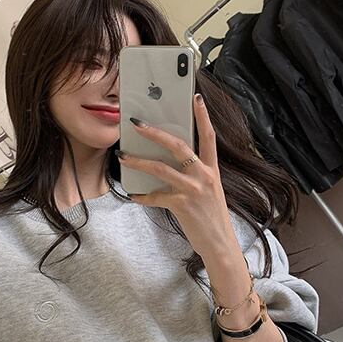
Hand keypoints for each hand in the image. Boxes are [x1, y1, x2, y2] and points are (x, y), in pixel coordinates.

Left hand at [120, 94, 235, 261]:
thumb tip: (169, 163)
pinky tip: (134, 196)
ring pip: (161, 168)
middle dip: (156, 133)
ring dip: (139, 161)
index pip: (209, 137)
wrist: (219, 244)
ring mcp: (193, 190)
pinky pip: (155, 196)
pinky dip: (142, 196)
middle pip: (178, 146)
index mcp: (212, 170)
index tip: (195, 98)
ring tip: (123, 156)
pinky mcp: (182, 205)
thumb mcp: (209, 191)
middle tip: (138, 124)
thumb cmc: (211, 217)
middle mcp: (204, 176)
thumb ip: (194, 175)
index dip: (203, 116)